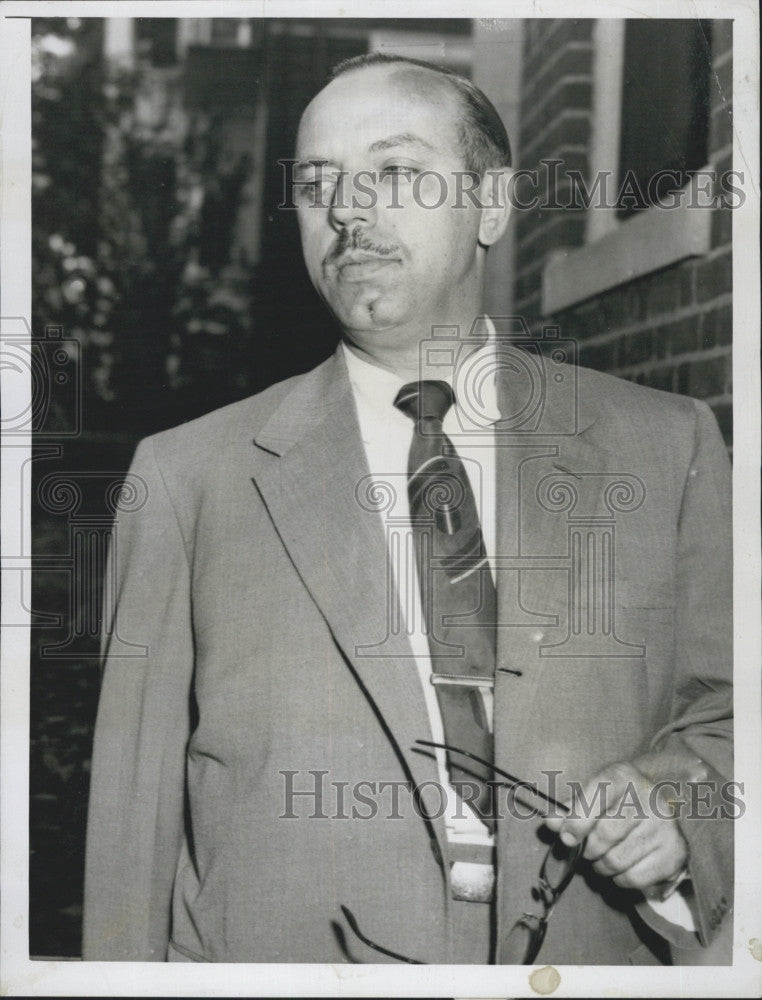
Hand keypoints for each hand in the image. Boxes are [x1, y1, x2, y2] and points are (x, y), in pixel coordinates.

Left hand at [544, 760, 688, 894]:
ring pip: (616, 861)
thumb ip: (569, 809)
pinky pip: (634, 878)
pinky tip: (623, 865)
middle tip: (588, 848)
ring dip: (601, 866)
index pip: (597, 795)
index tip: (566, 838)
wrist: (657, 810)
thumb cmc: (616, 803)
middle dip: (588, 848)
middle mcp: (649, 797)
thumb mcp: (593, 795)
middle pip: (604, 835)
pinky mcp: (675, 852)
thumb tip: (550, 822)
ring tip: (603, 856)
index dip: (577, 820)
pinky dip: (620, 879)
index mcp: (623, 776)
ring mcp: (665, 826)